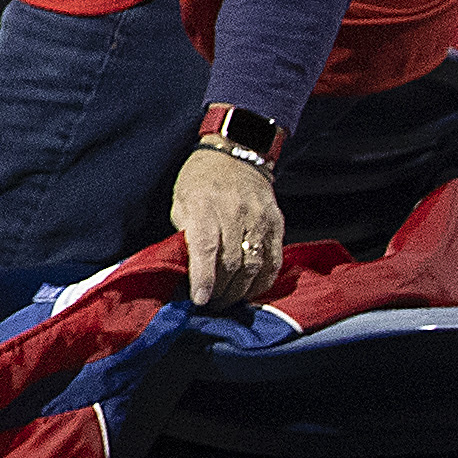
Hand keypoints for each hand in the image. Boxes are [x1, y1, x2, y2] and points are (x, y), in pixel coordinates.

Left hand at [173, 145, 284, 308]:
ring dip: (240, 290)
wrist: (236, 154)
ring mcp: (260, 218)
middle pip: (232, 263)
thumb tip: (186, 268)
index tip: (199, 300)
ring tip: (228, 301)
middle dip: (220, 290)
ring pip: (254, 265)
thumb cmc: (200, 180)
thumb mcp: (181, 201)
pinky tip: (251, 290)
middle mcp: (235, 212)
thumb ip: (185, 232)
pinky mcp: (276, 223)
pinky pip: (274, 260)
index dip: (203, 278)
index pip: (206, 248)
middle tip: (211, 304)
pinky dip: (263, 281)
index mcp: (205, 206)